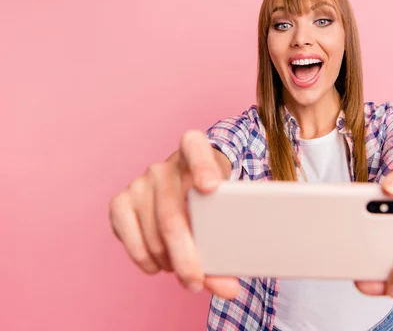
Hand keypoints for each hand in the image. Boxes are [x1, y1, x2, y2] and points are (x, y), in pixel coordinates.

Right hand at [108, 130, 240, 298]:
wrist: (183, 188)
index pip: (195, 146)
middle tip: (197, 281)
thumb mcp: (223, 209)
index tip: (211, 186)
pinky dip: (149, 262)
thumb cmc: (209, 199)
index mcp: (194, 151)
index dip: (203, 166)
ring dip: (170, 262)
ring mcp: (138, 183)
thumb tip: (230, 289)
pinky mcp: (119, 203)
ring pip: (154, 235)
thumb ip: (225, 246)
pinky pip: (133, 242)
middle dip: (185, 255)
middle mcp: (162, 166)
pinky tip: (162, 264)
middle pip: (172, 214)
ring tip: (186, 270)